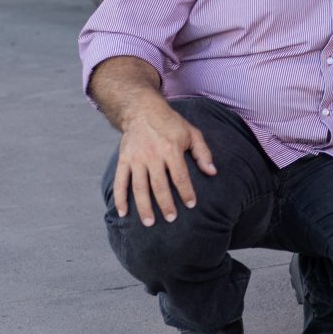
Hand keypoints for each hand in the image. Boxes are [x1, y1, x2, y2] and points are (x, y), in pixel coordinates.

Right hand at [112, 97, 217, 225]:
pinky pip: (120, 182)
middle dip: (166, 204)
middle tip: (171, 219)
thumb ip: (203, 153)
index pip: (180, 176)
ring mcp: (136, 159)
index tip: (191, 205)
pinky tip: (122, 213)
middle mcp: (153, 156)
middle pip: (159, 185)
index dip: (186, 192)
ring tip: (149, 223)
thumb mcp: (192, 133)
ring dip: (144, 207)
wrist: (142, 110)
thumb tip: (212, 172)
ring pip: (139, 187)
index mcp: (171, 149)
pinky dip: (120, 198)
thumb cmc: (171, 123)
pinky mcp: (123, 160)